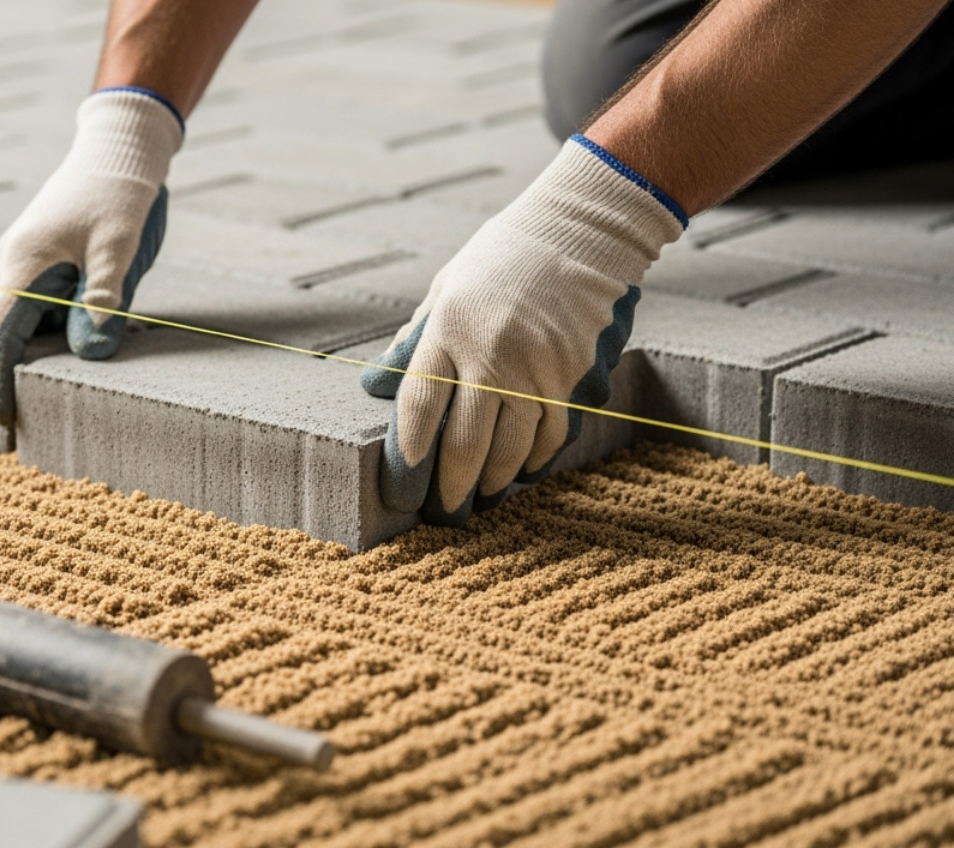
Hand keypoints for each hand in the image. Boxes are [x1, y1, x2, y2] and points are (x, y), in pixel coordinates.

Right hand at [0, 88, 181, 426]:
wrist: (120, 146)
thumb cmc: (119, 193)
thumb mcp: (119, 248)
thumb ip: (103, 300)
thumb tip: (90, 351)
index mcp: (23, 266)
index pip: (0, 337)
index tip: (3, 422)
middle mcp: (16, 268)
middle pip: (17, 336)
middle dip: (32, 374)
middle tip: (51, 418)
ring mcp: (30, 265)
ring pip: (39, 323)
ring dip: (62, 347)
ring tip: (96, 367)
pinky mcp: (49, 263)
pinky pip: (54, 306)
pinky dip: (73, 325)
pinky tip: (108, 328)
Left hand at [360, 137, 684, 524]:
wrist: (578, 231)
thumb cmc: (501, 259)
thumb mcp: (445, 288)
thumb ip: (415, 339)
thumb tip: (375, 384)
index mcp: (448, 329)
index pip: (420, 404)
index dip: (410, 449)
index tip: (406, 479)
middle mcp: (489, 353)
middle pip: (465, 439)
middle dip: (454, 483)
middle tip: (448, 509)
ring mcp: (534, 366)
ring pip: (511, 445)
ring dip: (495, 478)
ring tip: (483, 494)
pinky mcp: (570, 373)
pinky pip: (551, 431)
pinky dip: (537, 457)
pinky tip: (525, 469)